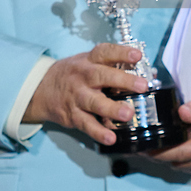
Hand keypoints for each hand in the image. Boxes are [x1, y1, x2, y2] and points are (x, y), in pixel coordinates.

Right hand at [23, 44, 147, 145]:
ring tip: (128, 114)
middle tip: (142, 86)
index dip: (121, 52)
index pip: (105, 53)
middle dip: (123, 80)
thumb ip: (114, 67)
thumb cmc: (74, 74)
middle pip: (102, 76)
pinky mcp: (73, 115)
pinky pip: (87, 125)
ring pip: (94, 103)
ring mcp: (77, 97)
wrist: (42, 88)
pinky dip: (99, 132)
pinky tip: (111, 137)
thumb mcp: (88, 62)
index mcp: (89, 61)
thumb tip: (148, 74)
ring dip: (112, 109)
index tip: (137, 55)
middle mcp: (83, 77)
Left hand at [147, 94, 190, 173]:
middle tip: (140, 142)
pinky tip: (165, 145)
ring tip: (150, 142)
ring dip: (163, 156)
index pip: (176, 154)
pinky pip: (182, 164)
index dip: (157, 152)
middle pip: (172, 161)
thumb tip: (182, 112)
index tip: (142, 146)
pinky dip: (172, 157)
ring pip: (176, 164)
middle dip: (155, 154)